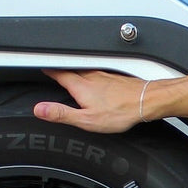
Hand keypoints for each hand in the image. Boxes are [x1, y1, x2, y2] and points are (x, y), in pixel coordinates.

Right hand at [33, 69, 149, 132]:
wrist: (147, 101)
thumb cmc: (121, 111)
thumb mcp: (87, 119)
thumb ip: (62, 113)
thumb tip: (40, 109)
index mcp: (81, 86)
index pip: (58, 73)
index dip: (49, 71)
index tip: (42, 68)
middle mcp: (92, 77)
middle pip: (71, 70)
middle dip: (61, 70)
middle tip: (54, 71)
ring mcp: (105, 75)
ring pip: (86, 71)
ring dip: (77, 72)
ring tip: (71, 76)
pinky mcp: (116, 78)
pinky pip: (99, 74)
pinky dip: (92, 76)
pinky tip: (96, 83)